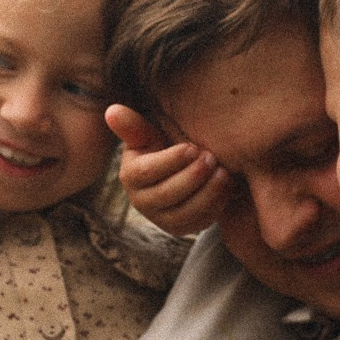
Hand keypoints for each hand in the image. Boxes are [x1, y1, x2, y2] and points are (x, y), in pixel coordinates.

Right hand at [107, 104, 229, 234]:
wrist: (177, 171)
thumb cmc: (160, 147)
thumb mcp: (146, 135)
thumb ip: (133, 126)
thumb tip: (112, 111)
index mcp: (130, 176)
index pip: (146, 172)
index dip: (170, 161)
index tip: (192, 147)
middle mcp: (141, 202)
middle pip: (167, 194)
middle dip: (192, 177)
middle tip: (212, 158)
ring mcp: (161, 219)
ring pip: (184, 213)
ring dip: (207, 194)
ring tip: (224, 173)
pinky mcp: (181, 229)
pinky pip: (199, 223)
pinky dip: (216, 206)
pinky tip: (228, 186)